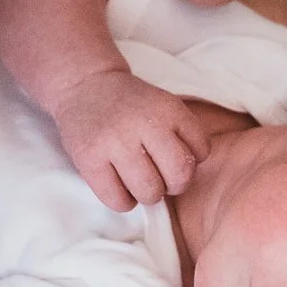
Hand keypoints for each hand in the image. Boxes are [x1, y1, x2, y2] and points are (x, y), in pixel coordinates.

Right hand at [50, 69, 211, 209]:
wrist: (85, 85)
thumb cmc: (131, 104)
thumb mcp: (163, 105)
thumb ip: (181, 134)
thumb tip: (186, 177)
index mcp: (168, 109)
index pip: (202, 151)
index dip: (192, 160)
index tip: (174, 156)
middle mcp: (143, 123)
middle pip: (179, 175)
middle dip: (174, 184)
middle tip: (161, 178)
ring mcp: (114, 142)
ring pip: (150, 192)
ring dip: (148, 194)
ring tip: (138, 181)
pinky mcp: (89, 159)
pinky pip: (118, 200)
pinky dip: (124, 201)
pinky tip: (120, 186)